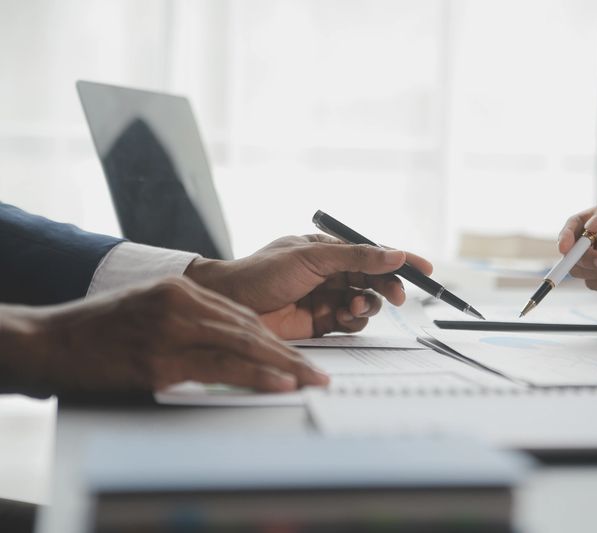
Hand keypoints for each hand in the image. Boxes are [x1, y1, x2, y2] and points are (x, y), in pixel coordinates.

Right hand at [0, 277, 327, 396]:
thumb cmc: (99, 330)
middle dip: (289, 353)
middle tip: (318, 372)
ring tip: (310, 380)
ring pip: (242, 344)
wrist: (49, 341)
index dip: (275, 339)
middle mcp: (182, 302)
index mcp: (182, 288)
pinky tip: (278, 384)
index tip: (299, 357)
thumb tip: (229, 342)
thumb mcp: (150, 309)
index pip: (242, 316)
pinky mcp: (159, 359)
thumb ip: (189, 319)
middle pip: (250, 328)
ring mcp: (171, 329)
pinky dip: (253, 376)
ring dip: (283, 365)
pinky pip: (218, 367)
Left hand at [186, 235, 432, 339]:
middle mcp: (331, 273)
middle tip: (395, 296)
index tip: (424, 269)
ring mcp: (327, 298)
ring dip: (367, 305)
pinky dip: (353, 322)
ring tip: (353, 307)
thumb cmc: (262, 272)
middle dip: (387, 287)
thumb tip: (394, 253)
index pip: (373, 252)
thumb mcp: (312, 257)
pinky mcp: (320, 323)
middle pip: (374, 280)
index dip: (400, 260)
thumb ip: (356, 257)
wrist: (229, 304)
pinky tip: (341, 318)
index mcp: (329, 250)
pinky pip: (350, 323)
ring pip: (365, 303)